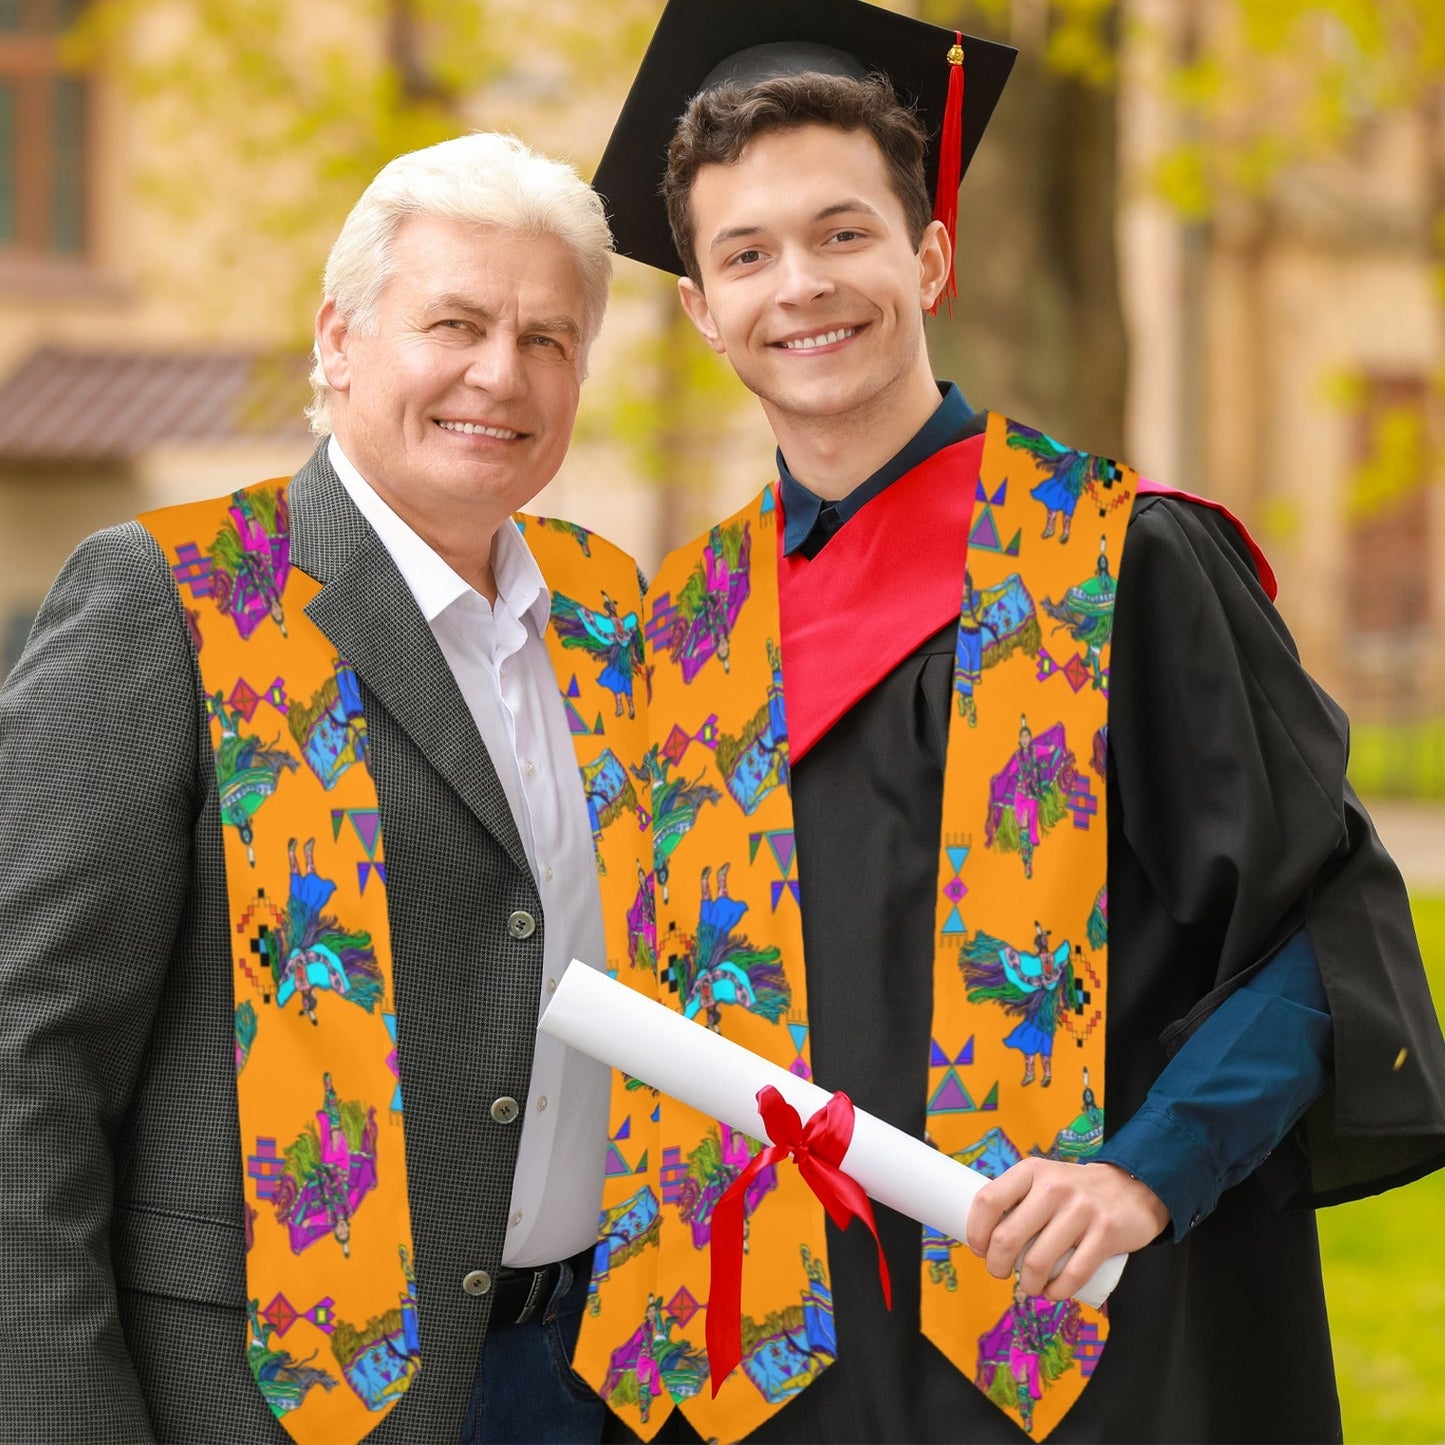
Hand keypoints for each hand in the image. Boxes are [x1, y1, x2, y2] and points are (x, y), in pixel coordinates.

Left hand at [964, 1158, 1169, 1301]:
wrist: (1132, 1187)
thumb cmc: (1075, 1191)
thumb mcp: (1044, 1179)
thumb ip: (1019, 1198)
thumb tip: (984, 1235)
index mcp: (1031, 1171)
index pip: (988, 1200)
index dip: (975, 1231)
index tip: (978, 1248)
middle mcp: (1053, 1187)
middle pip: (1007, 1237)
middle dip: (995, 1265)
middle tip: (999, 1272)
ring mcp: (1081, 1210)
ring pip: (1037, 1262)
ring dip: (1026, 1285)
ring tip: (1028, 1286)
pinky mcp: (1106, 1234)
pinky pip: (1072, 1275)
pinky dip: (1056, 1292)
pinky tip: (1051, 1293)